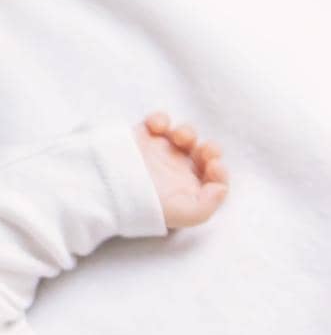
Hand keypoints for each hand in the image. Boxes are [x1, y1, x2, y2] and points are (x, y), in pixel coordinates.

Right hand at [137, 112, 228, 229]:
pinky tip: (156, 127)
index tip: (213, 165)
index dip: (219, 170)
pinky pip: (158, 122)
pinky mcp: (142, 138)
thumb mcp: (185, 214)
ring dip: (187, 131)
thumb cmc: (148, 205)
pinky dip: (160, 119)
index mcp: (187, 190)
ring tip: (177, 136)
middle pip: (203, 154)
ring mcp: (159, 153)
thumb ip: (209, 206)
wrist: (112, 189)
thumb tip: (221, 188)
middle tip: (203, 149)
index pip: (213, 179)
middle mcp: (175, 172)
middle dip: (209, 149)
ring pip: (184, 134)